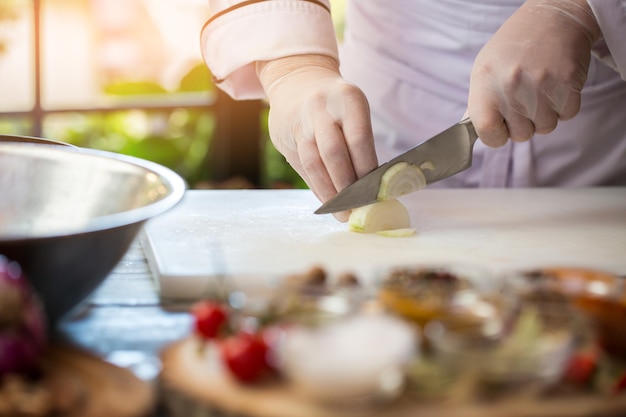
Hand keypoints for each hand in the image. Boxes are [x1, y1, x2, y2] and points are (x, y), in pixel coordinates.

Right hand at [257, 55, 377, 221]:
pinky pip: (302, 168)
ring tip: (341, 213)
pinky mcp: (285, 137)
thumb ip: (359, 142)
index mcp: (347, 99)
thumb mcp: (353, 109)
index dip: (366, 170)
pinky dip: (316, 187)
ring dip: (329, 192)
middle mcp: (321, 108)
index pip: (359, 139)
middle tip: (357, 209)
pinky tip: (328, 201)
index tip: (375, 193)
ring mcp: (300, 122)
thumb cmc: (336, 104)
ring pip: (313, 163)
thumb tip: (373, 185)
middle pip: (333, 153)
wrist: (296, 80)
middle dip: (346, 186)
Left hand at [468, 0, 601, 145]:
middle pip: (520, 135)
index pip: (487, 131)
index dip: (495, 137)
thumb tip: (475, 131)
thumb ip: (480, 103)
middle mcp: (511, 85)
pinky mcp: (567, 83)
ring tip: (540, 89)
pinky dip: (564, 105)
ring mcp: (541, 84)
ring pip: (545, 127)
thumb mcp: (485, 70)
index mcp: (485, 83)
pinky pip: (566, 115)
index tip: (501, 130)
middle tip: (524, 100)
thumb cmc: (514, 46)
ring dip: (545, 115)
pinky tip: (556, 84)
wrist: (552, 17)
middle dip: (524, 124)